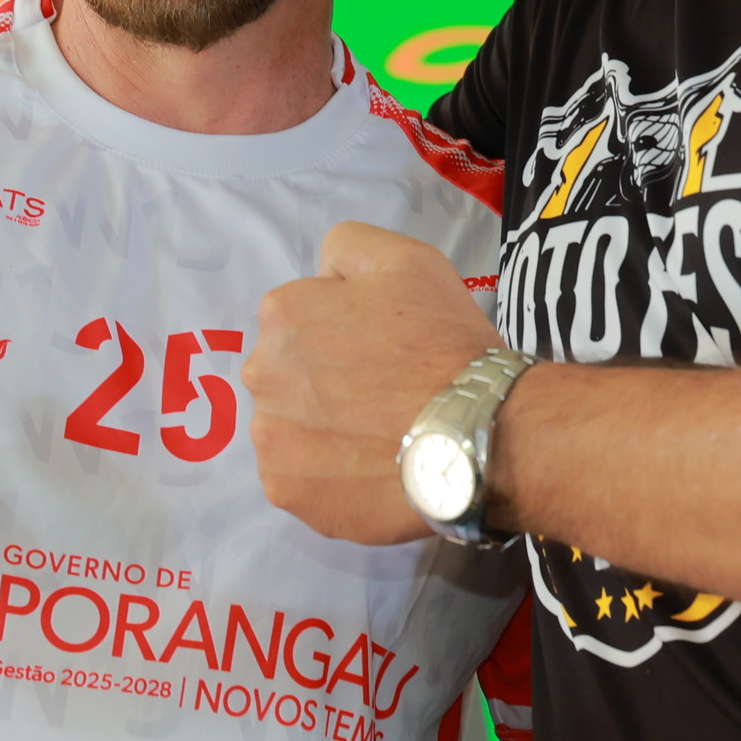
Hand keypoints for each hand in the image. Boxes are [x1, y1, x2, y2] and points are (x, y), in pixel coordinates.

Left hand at [249, 221, 503, 545]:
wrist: (479, 432)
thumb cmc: (443, 342)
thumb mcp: (407, 259)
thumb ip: (347, 249)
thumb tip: (321, 275)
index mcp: (283, 313)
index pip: (303, 318)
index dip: (347, 331)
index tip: (384, 348)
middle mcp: (261, 374)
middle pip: (290, 374)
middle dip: (326, 381)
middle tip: (384, 394)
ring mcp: (271, 438)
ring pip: (292, 427)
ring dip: (324, 430)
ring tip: (380, 436)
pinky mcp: (288, 491)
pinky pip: (301, 478)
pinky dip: (330, 476)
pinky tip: (370, 469)